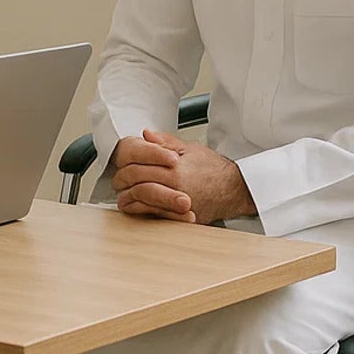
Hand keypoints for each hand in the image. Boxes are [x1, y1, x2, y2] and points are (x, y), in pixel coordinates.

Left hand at [112, 129, 254, 225]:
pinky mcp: (181, 218)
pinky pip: (154, 216)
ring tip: (122, 194)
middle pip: (137, 183)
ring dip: (127, 198)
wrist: (235, 190)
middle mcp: (175, 188)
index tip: (122, 164)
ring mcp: (177, 206)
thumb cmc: (214, 169)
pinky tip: (134, 206)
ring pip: (142, 201)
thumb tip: (145, 134)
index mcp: (175, 168)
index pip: (139, 165)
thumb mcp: (191, 148)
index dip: (126, 165)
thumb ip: (165, 142)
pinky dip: (140, 211)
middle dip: (123, 181)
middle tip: (118, 180)